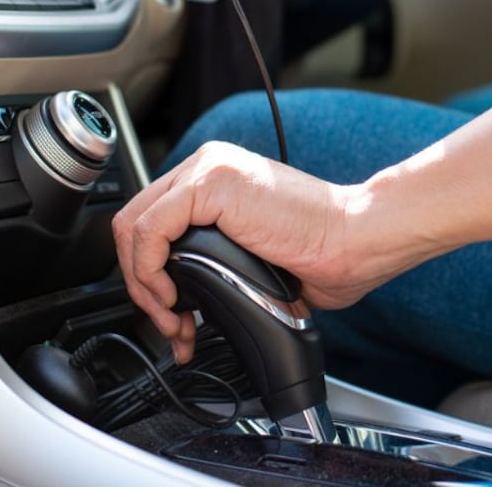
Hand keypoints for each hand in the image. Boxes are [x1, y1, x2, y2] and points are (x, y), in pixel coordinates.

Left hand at [112, 141, 392, 362]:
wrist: (358, 240)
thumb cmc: (325, 253)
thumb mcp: (250, 260)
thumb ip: (213, 265)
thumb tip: (186, 302)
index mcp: (215, 180)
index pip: (150, 224)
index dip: (148, 277)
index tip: (173, 317)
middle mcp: (205, 166)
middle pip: (133, 227)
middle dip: (141, 287)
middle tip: (169, 325)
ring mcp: (205, 170)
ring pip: (133, 229)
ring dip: (143, 286)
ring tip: (173, 321)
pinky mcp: (208, 183)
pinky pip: (149, 230)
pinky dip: (150, 272)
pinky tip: (174, 299)